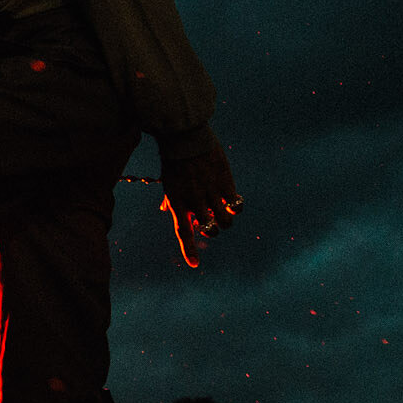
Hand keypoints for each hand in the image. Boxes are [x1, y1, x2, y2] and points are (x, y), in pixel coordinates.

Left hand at [158, 131, 239, 267]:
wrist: (185, 138)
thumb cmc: (174, 160)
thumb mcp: (168, 182)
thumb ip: (170, 199)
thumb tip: (166, 211)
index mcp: (177, 202)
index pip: (184, 231)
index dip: (189, 249)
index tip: (194, 264)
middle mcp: (195, 201)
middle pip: (211, 229)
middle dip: (213, 229)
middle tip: (213, 219)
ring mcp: (211, 193)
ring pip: (226, 220)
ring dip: (226, 219)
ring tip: (225, 210)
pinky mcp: (225, 183)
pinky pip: (236, 204)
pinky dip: (237, 206)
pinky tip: (234, 201)